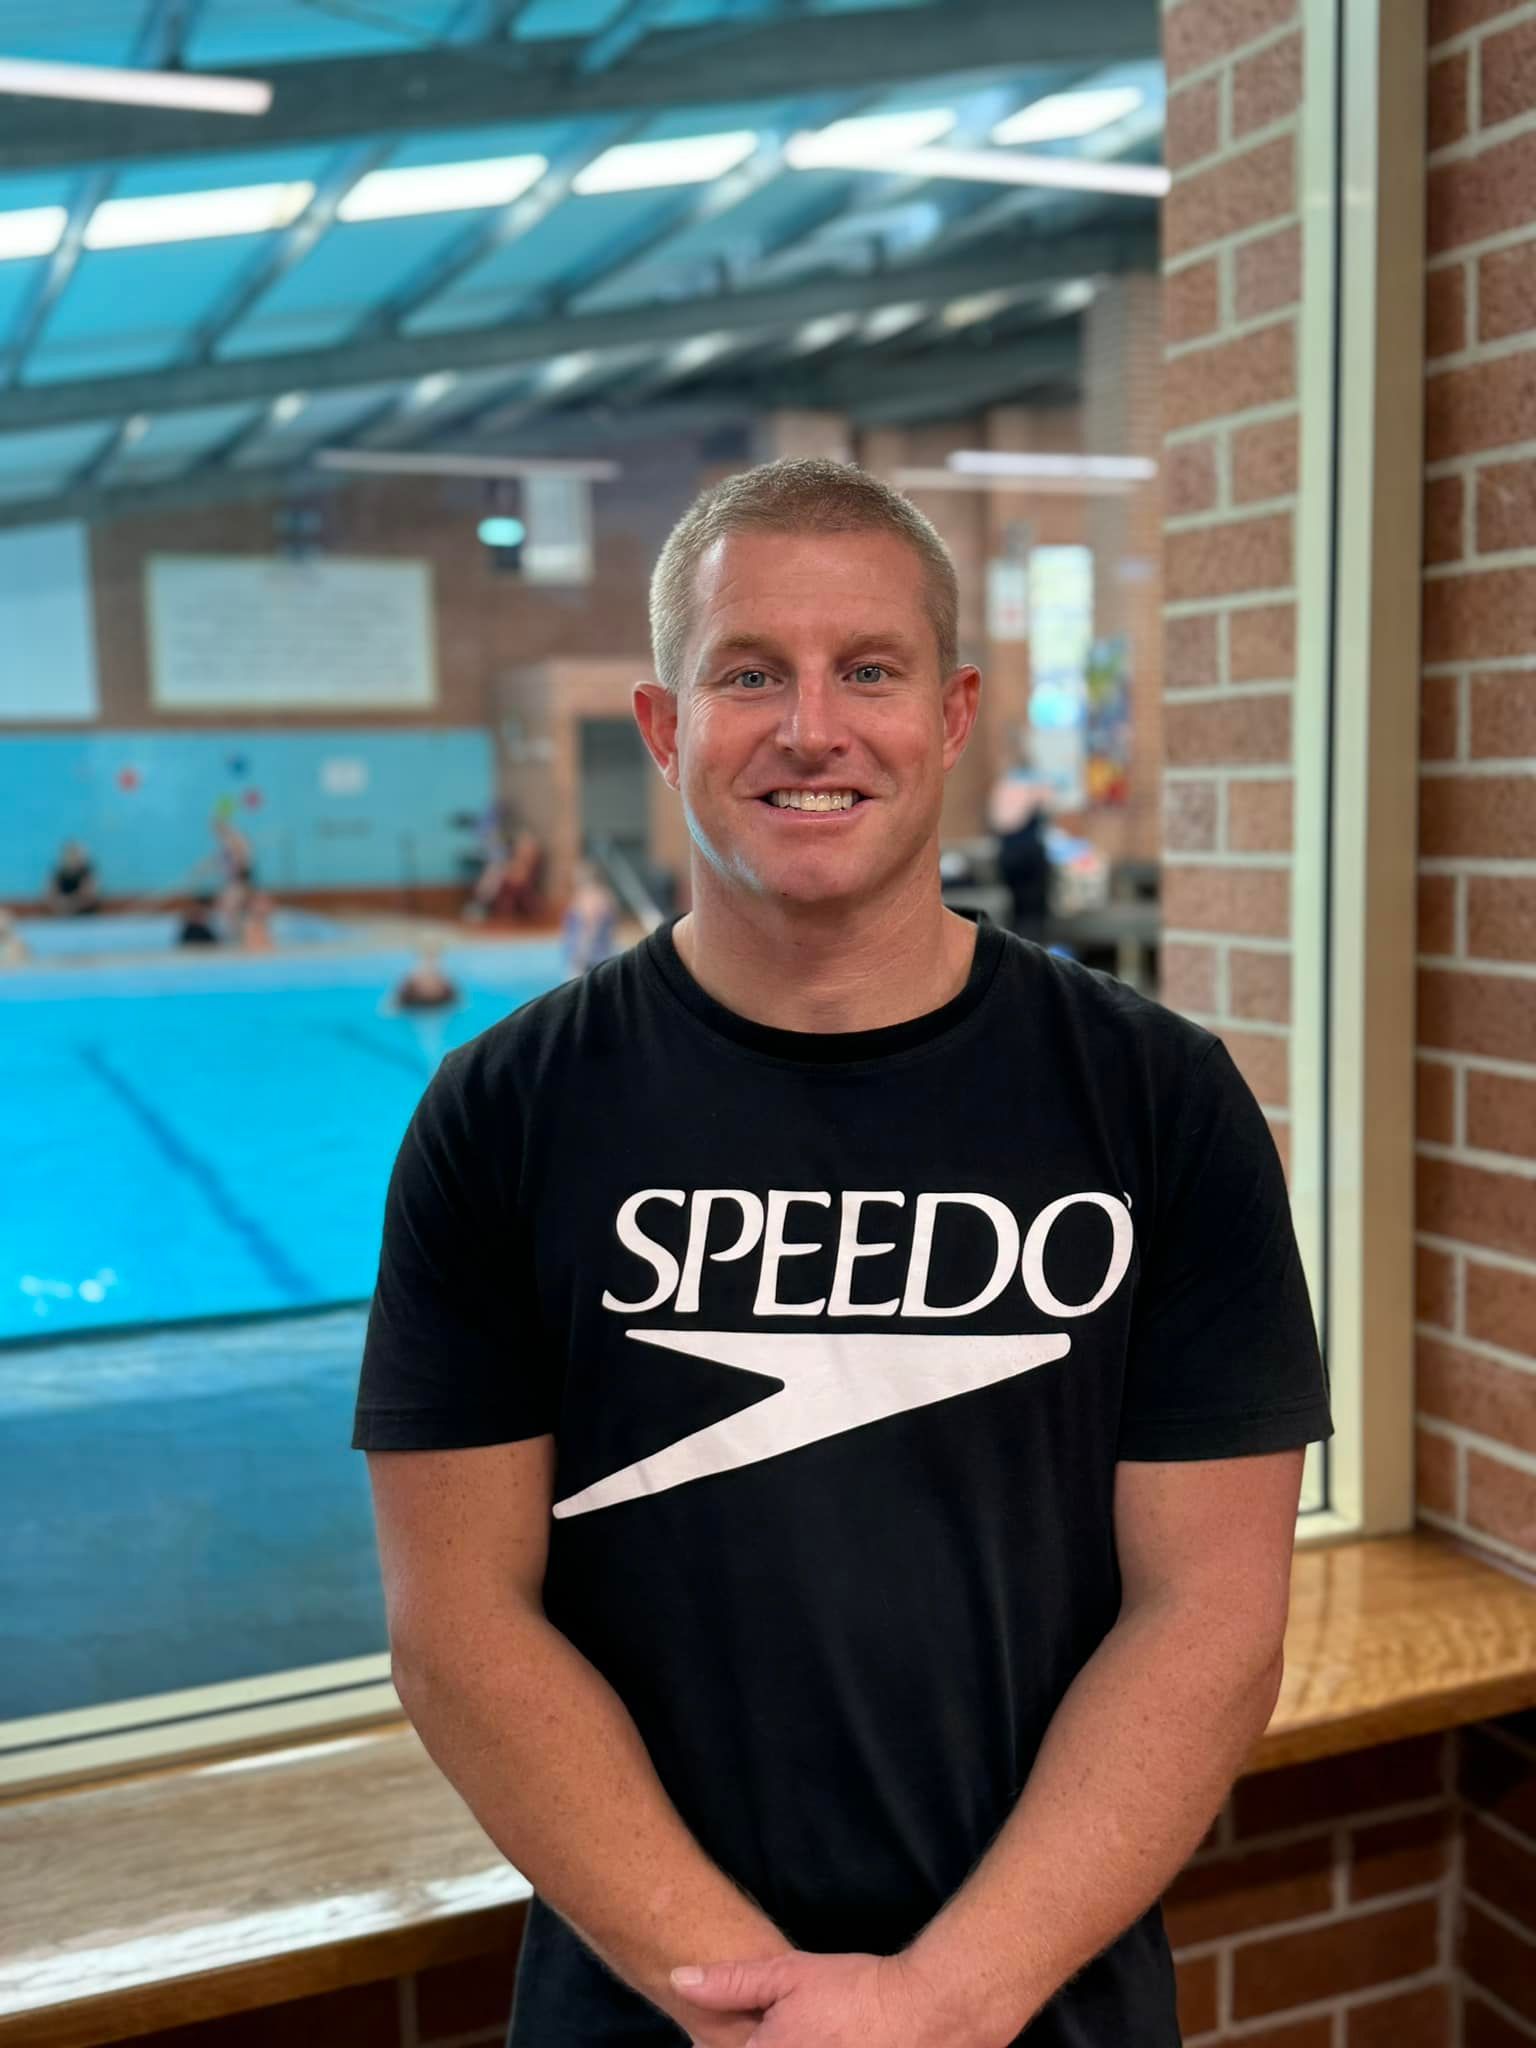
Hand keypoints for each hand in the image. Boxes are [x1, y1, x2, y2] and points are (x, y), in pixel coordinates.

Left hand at [671, 1949, 973, 2047]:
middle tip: (792, 2029)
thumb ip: (730, 1983)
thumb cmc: (854, 1992)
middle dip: (756, 2044)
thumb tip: (680, 1979)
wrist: (924, 2015)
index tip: (741, 2033)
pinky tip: (833, 2043)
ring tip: (817, 2034)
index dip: (718, 2044)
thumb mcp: (788, 1974)